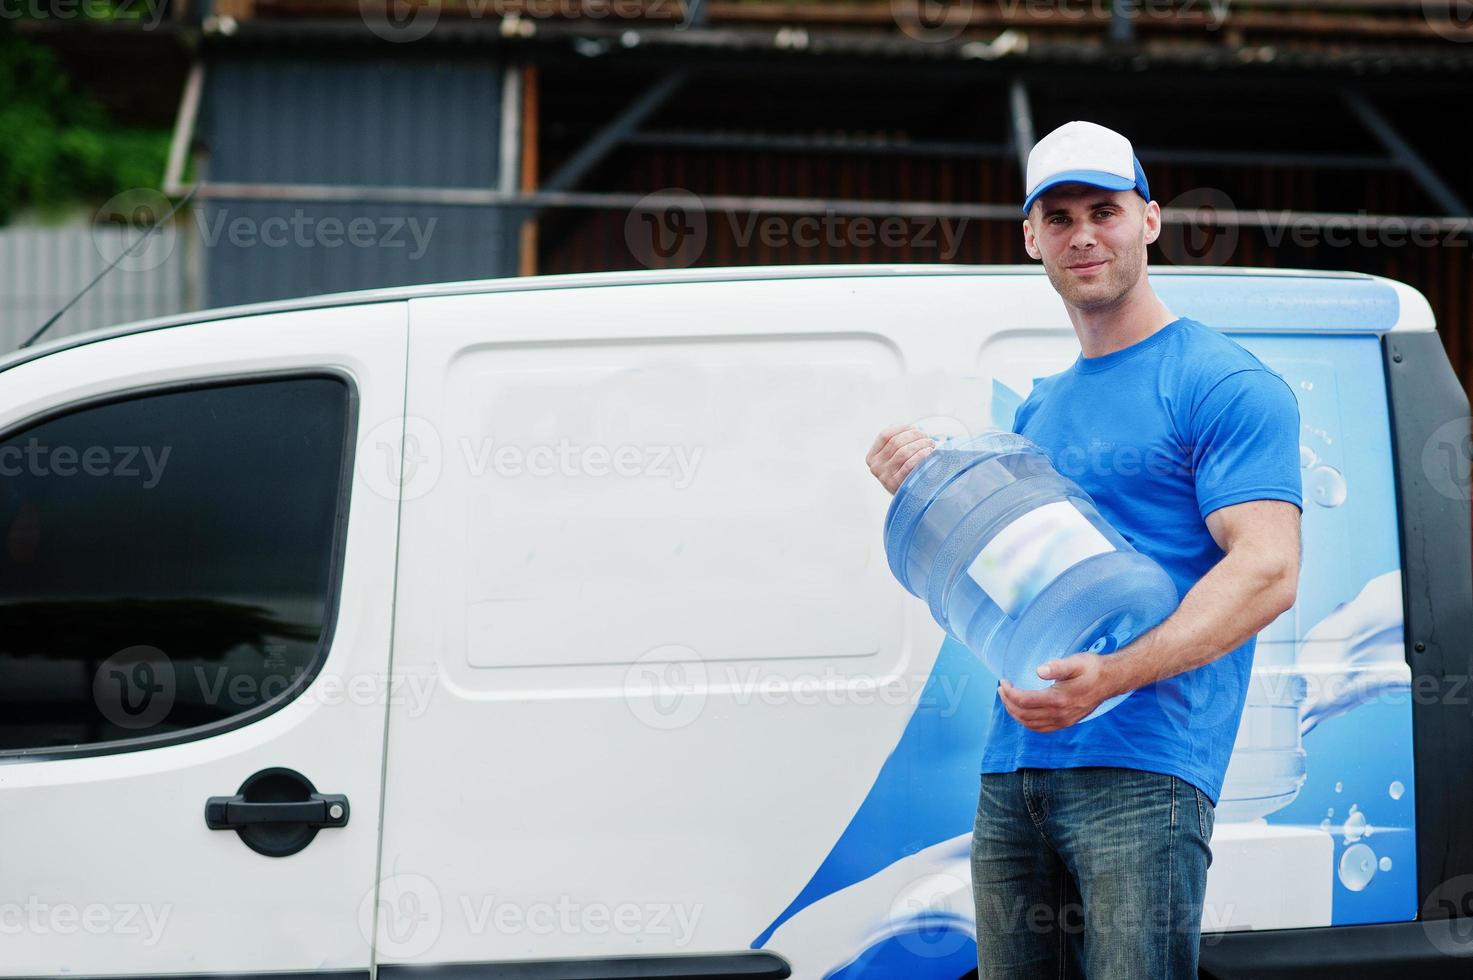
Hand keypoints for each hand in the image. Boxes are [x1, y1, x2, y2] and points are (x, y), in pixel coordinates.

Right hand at [866, 424, 936, 493]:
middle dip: (915, 435)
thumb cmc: (904, 472)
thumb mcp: (894, 458)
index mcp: (872, 457)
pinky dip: (920, 455)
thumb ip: (898, 443)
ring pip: (903, 451)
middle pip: (896, 442)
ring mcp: (884, 477)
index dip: (901, 428)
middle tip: (926, 437)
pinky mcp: (896, 484)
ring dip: (920, 444)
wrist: (909, 497)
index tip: (914, 428)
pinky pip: (909, 465)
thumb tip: (913, 429)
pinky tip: (929, 452)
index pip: (885, 435)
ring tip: (930, 444)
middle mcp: (875, 467)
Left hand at [997, 653, 1118, 732]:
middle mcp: (1060, 714)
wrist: (1111, 681)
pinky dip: (1027, 722)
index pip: (1024, 701)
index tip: (1004, 681)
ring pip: (1030, 724)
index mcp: (1059, 699)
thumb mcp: (1075, 662)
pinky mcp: (1066, 723)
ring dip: (1015, 713)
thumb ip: (1057, 667)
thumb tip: (1039, 671)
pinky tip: (1023, 713)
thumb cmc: (1092, 669)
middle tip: (1002, 689)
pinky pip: (1041, 728)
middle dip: (1008, 702)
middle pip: (1024, 715)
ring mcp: (1063, 721)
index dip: (1009, 692)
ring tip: (1008, 699)